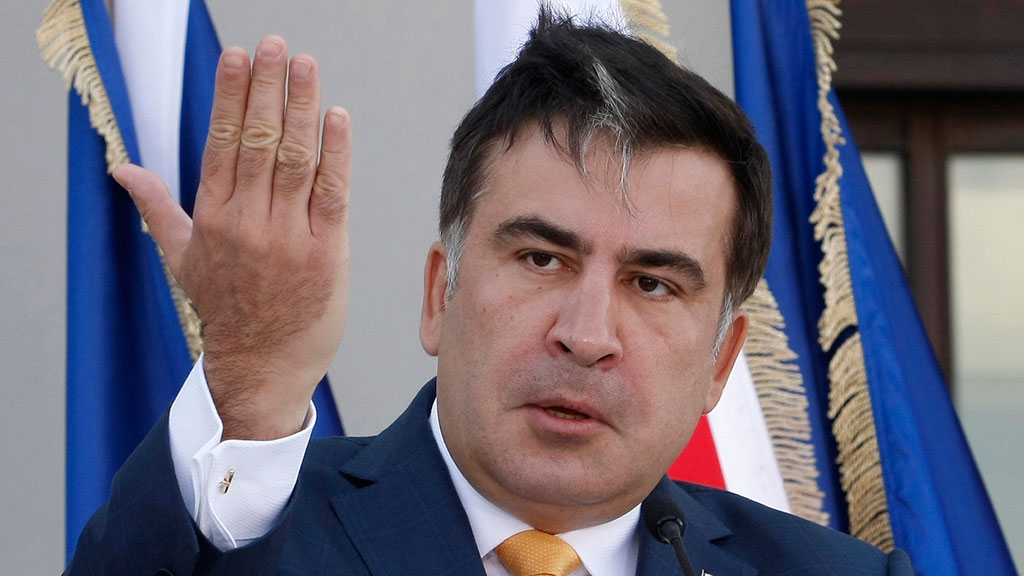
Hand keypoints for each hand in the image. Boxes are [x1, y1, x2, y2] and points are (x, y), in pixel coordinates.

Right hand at [114, 36, 350, 439]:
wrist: (262, 365)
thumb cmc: (226, 309)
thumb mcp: (182, 258)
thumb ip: (157, 208)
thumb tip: (123, 170)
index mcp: (213, 217)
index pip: (220, 143)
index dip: (230, 96)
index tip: (238, 58)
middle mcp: (247, 222)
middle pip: (257, 141)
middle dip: (267, 88)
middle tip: (276, 46)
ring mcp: (288, 236)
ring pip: (294, 159)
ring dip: (301, 108)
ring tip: (305, 66)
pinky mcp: (325, 251)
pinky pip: (331, 192)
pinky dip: (335, 153)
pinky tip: (336, 117)